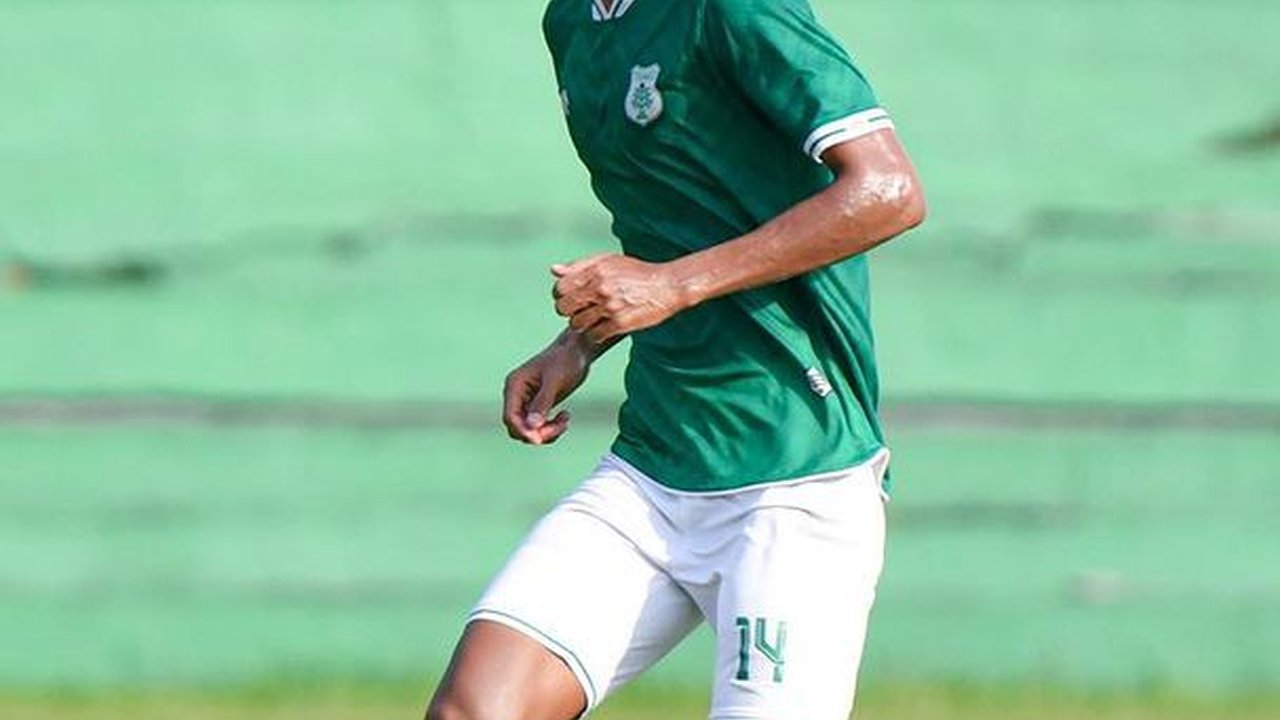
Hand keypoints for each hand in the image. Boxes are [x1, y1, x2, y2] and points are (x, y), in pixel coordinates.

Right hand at [501, 335, 591, 444]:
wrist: (577, 351)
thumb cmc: (566, 360)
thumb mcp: (555, 381)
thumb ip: (543, 403)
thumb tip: (532, 426)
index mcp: (515, 385)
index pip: (510, 416)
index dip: (523, 431)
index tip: (541, 440)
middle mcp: (516, 394)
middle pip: (517, 427)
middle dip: (537, 433)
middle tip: (561, 425)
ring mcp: (526, 401)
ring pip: (528, 429)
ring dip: (547, 432)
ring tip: (565, 420)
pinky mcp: (537, 405)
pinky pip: (538, 426)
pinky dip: (551, 428)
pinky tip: (565, 416)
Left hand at [552, 254, 689, 343]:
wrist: (667, 286)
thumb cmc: (637, 273)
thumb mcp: (608, 261)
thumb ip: (580, 266)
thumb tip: (554, 270)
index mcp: (595, 271)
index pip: (560, 288)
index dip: (561, 295)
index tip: (570, 297)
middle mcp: (600, 289)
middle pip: (564, 308)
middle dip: (568, 311)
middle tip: (580, 310)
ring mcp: (609, 307)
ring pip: (577, 324)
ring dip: (582, 324)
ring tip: (593, 319)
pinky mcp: (620, 324)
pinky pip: (594, 335)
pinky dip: (596, 334)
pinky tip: (604, 327)